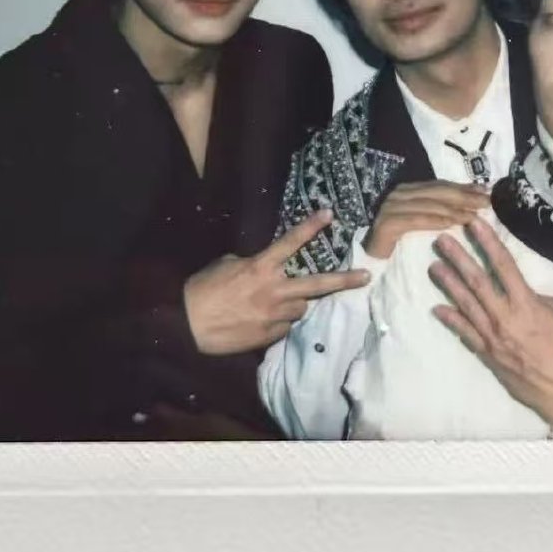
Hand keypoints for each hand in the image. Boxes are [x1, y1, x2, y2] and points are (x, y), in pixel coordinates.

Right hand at [184, 209, 369, 354]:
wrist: (186, 326)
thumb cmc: (201, 291)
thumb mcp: (224, 266)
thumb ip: (249, 264)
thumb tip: (260, 267)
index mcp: (260, 267)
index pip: (290, 243)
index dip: (310, 227)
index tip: (329, 214)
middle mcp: (274, 291)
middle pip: (317, 284)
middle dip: (344, 280)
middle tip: (366, 276)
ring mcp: (274, 316)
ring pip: (301, 308)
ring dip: (295, 304)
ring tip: (277, 304)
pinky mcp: (269, 336)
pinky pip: (284, 328)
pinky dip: (279, 324)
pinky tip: (262, 322)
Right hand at [362, 180, 491, 259]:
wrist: (374, 263)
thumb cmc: (405, 243)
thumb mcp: (430, 221)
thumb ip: (447, 207)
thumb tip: (479, 192)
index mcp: (410, 189)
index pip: (441, 185)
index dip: (465, 188)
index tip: (487, 192)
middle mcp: (399, 193)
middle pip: (437, 192)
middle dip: (464, 197)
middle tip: (486, 202)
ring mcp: (390, 207)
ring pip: (428, 205)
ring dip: (453, 209)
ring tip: (473, 215)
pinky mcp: (386, 224)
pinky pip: (415, 220)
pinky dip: (434, 221)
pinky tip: (451, 224)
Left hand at [429, 218, 552, 425]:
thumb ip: (539, 298)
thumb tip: (524, 292)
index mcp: (526, 303)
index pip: (503, 265)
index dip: (488, 242)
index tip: (474, 224)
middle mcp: (505, 316)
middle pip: (477, 281)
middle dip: (458, 258)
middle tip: (441, 241)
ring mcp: (493, 336)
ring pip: (465, 304)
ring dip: (448, 284)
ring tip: (433, 267)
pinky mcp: (487, 354)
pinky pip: (465, 333)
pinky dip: (451, 320)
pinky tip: (437, 308)